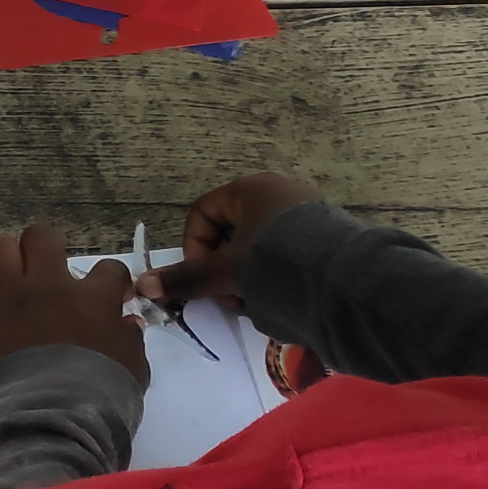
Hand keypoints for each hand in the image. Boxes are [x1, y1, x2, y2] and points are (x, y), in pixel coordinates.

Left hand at [0, 224, 147, 386]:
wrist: (50, 417)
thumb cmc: (100, 396)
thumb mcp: (133, 369)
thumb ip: (129, 341)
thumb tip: (126, 324)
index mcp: (92, 299)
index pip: (108, 269)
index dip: (111, 280)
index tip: (110, 295)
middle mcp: (47, 287)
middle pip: (42, 237)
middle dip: (45, 248)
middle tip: (46, 271)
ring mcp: (6, 298)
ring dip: (3, 258)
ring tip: (6, 276)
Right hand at [140, 173, 319, 308]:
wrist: (346, 280)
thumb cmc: (276, 262)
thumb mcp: (225, 271)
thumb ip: (185, 278)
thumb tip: (142, 285)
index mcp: (250, 188)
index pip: (201, 214)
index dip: (194, 248)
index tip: (204, 279)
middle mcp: (277, 191)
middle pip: (229, 231)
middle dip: (221, 268)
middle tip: (229, 295)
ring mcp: (304, 211)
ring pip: (256, 245)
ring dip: (246, 274)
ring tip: (256, 299)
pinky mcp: (323, 233)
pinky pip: (284, 250)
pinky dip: (273, 272)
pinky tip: (281, 294)